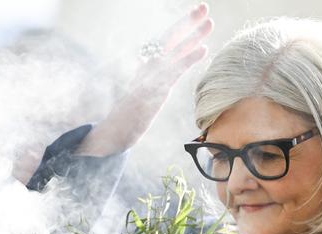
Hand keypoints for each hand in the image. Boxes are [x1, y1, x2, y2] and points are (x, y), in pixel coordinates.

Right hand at [75, 3, 213, 156]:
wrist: (112, 134)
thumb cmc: (128, 118)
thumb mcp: (144, 98)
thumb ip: (155, 85)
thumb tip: (167, 77)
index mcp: (145, 68)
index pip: (164, 44)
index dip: (180, 29)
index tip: (196, 15)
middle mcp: (146, 68)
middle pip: (168, 40)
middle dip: (186, 22)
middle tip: (204, 7)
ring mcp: (148, 79)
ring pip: (172, 51)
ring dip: (191, 36)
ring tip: (209, 22)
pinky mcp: (151, 92)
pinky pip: (173, 72)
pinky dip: (188, 59)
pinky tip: (204, 50)